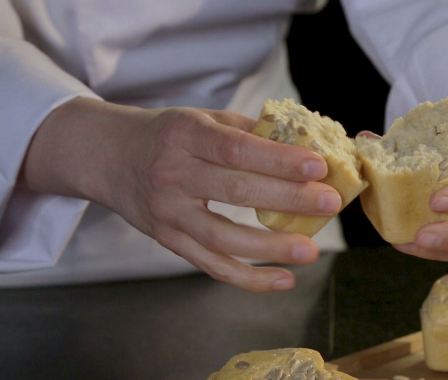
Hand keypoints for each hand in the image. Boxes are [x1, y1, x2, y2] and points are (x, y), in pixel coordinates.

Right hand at [22, 98, 341, 291]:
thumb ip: (250, 131)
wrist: (109, 156)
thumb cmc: (168, 135)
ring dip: (270, 246)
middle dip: (287, 199)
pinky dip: (249, 277)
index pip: (236, 148)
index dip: (278, 159)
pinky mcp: (169, 240)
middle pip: (234, 191)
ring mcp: (168, 212)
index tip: (318, 166)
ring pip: (222, 237)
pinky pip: (211, 264)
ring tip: (310, 250)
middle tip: (329, 204)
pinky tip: (283, 279)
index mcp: (186, 135)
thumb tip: (306, 146)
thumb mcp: (202, 118)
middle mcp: (173, 174)